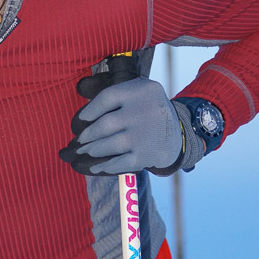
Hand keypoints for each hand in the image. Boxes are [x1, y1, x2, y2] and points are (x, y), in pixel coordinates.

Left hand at [59, 74, 182, 174]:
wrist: (177, 134)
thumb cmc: (147, 110)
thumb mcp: (138, 91)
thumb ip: (115, 90)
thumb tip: (81, 93)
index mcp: (141, 91)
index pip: (107, 98)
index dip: (89, 110)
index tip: (80, 120)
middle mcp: (145, 111)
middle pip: (106, 124)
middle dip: (88, 135)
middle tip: (80, 141)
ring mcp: (146, 135)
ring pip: (110, 145)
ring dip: (94, 149)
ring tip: (86, 151)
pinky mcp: (147, 156)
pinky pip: (120, 163)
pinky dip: (106, 166)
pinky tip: (97, 167)